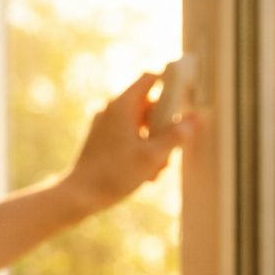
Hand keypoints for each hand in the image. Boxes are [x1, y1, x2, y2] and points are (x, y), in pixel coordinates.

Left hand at [65, 70, 197, 213]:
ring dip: (154, 145)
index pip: (151, 77)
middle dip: (164, 128)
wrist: (78, 196)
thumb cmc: (114, 174)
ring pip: (140, 126)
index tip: (184, 99)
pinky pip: (127, 137)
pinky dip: (139, 151)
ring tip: (156, 170)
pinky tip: (144, 175)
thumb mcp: (152, 155)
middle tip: (170, 151)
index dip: (171, 84)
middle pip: (149, 106)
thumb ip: (176, 135)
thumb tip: (196, 118)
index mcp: (122, 105)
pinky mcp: (100, 140)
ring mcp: (104, 125)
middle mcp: (111, 110)